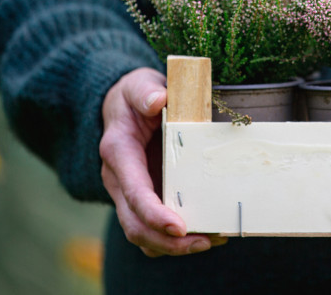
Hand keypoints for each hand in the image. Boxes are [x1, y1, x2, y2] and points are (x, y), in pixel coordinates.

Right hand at [99, 67, 227, 256]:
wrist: (124, 108)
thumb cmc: (135, 96)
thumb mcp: (138, 84)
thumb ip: (145, 91)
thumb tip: (158, 100)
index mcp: (118, 152)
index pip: (133, 191)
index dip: (153, 214)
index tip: (179, 227)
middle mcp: (119, 179)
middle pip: (135, 224)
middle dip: (168, 241)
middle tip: (205, 242)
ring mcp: (129, 194)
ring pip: (142, 234)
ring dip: (174, 247)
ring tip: (212, 241)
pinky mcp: (144, 199)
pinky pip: (154, 230)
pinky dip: (176, 241)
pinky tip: (206, 234)